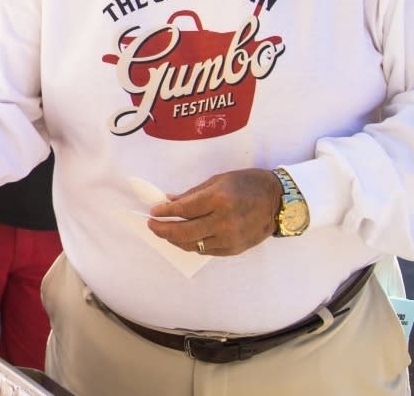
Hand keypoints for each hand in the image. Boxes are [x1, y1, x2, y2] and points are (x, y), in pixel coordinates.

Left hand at [147, 168, 281, 255]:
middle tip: (152, 225)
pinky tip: (186, 237)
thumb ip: (192, 194)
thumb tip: (169, 201)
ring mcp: (231, 238)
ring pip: (192, 245)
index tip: (153, 212)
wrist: (279, 201)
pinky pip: (206, 251)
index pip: (182, 211)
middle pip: (183, 232)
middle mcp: (224, 221)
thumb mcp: (218, 180)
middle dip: (162, 230)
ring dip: (175, 240)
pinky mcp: (235, 249)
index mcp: (219, 199)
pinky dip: (192, 245)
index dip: (163, 213)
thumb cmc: (247, 184)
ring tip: (166, 232)